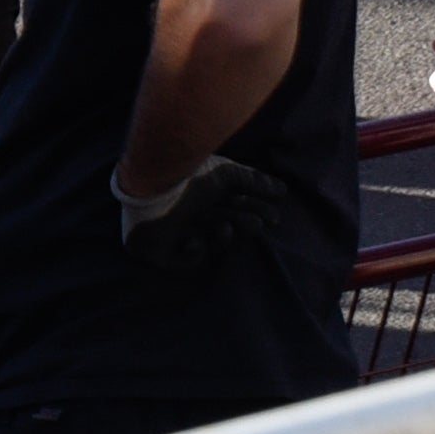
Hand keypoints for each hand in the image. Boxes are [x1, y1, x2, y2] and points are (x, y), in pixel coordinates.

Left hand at [119, 154, 285, 270]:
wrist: (152, 188)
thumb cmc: (188, 177)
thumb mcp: (225, 173)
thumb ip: (252, 180)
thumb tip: (282, 189)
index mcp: (199, 188)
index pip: (232, 202)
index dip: (255, 208)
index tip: (276, 215)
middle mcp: (187, 207)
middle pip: (225, 220)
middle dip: (247, 221)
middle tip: (266, 222)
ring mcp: (173, 228)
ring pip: (210, 239)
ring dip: (224, 234)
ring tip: (225, 225)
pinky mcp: (160, 251)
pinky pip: (185, 260)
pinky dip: (194, 251)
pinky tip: (192, 239)